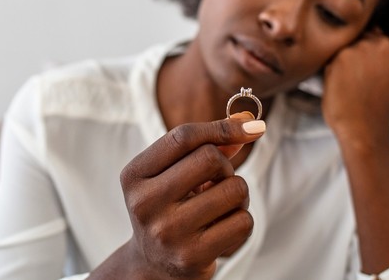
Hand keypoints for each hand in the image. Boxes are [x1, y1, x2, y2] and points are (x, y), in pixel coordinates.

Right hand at [115, 113, 263, 278]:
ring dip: (238, 195)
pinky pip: (242, 221)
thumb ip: (205, 146)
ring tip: (221, 206)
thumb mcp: (173, 174)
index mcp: (134, 175)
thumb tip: (249, 123)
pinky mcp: (192, 256)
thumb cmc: (168, 208)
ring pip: (233, 189)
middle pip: (210, 158)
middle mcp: (145, 203)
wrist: (153, 265)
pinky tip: (223, 228)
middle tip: (217, 183)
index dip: (222, 127)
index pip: (183, 137)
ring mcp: (168, 232)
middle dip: (226, 167)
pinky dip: (241, 220)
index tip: (253, 126)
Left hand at [321, 28, 388, 143]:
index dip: (370, 57)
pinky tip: (342, 86)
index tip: (371, 74)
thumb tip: (373, 32)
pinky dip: (332, 72)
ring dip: (343, 63)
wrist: (364, 127)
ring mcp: (361, 47)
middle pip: (360, 39)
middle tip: (359, 81)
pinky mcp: (340, 56)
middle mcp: (382, 42)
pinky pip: (331, 58)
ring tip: (351, 85)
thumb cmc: (376, 106)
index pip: (377, 37)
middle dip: (357, 56)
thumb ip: (383, 54)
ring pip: (345, 48)